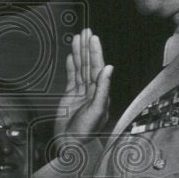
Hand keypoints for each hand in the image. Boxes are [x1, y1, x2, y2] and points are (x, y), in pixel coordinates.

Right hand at [52, 28, 112, 149]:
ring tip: (76, 38)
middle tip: (85, 31)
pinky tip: (71, 56)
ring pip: (80, 68)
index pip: (97, 68)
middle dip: (87, 48)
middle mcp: (92, 91)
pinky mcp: (70, 98)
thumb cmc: (86, 133)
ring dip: (78, 53)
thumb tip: (108, 68)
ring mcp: (81, 94)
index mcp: (100, 93)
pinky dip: (71, 66)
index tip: (92, 38)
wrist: (70, 147)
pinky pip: (72, 78)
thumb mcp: (96, 110)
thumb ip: (102, 88)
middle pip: (89, 64)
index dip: (95, 52)